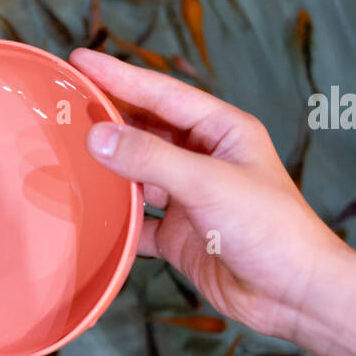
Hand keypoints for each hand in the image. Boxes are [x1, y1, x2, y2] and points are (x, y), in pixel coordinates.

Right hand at [70, 48, 349, 341]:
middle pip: (146, 130)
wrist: (292, 295)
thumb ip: (150, 159)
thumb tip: (98, 136)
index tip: (80, 59)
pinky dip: (114, 219)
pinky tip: (87, 214)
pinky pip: (137, 221)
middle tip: (63, 104)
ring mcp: (189, 198)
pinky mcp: (179, 235)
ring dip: (106, 169)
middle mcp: (204, 160)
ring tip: (63, 155)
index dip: (119, 77)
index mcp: (222, 132)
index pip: (162, 95)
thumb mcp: (207, 184)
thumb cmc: (271, 229)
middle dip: (107, 118)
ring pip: (137, 175)